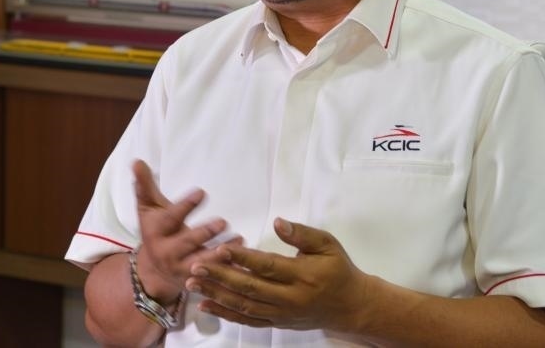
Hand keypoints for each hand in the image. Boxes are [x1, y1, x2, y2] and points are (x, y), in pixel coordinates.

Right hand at [132, 159, 236, 301]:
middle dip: (205, 233)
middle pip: (187, 243)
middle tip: (223, 221)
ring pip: (203, 263)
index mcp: (156, 232)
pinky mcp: (197, 281)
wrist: (154, 271)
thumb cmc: (156, 230)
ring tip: (239, 240)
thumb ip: (145, 186)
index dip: (186, 206)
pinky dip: (229, 269)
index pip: (171, 218)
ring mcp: (183, 269)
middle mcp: (168, 252)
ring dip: (221, 253)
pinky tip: (244, 260)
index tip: (201, 192)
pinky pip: (215, 276)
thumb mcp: (149, 208)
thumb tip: (137, 161)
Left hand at [185, 217, 371, 331]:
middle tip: (196, 266)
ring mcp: (281, 314)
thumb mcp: (327, 243)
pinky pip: (247, 320)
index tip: (220, 249)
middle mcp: (289, 298)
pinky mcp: (277, 323)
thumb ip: (301, 234)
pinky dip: (226, 314)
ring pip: (244, 306)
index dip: (243, 258)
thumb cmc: (338, 269)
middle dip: (220, 277)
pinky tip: (206, 305)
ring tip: (193, 284)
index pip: (267, 266)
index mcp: (302, 275)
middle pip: (250, 288)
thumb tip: (278, 222)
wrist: (351, 306)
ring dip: (216, 295)